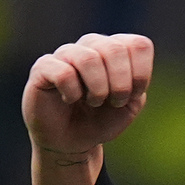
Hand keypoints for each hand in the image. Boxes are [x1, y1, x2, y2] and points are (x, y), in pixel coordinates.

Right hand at [22, 33, 154, 156]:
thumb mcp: (130, 105)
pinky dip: (73, 92)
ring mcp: (66, 53)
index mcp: (117, 49)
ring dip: (98, 88)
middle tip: (115, 102)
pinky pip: (63, 72)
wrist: (71, 140)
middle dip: (121, 84)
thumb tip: (130, 69)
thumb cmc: (102, 119)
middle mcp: (92, 44)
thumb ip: (138, 84)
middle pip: (115, 49)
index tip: (133, 95)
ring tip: (94, 102)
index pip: (139, 45)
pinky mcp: (43, 67)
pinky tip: (69, 99)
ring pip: (89, 58)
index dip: (141, 74)